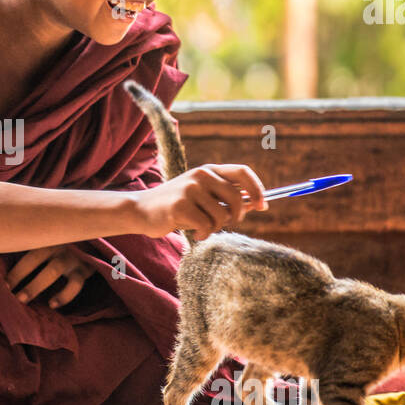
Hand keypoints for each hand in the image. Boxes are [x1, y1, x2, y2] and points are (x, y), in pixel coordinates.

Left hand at [6, 244, 93, 308]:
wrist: (99, 238)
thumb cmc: (69, 240)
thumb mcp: (54, 238)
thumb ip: (36, 243)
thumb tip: (7, 256)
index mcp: (47, 236)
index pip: (25, 248)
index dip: (12, 264)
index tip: (1, 282)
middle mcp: (59, 243)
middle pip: (35, 257)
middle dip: (18, 275)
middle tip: (6, 291)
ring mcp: (73, 255)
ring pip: (53, 270)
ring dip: (36, 285)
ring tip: (22, 299)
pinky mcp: (86, 268)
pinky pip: (75, 284)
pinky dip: (64, 295)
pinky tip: (52, 304)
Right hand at [135, 164, 266, 239]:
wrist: (141, 210)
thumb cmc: (176, 207)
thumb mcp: (202, 197)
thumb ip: (226, 198)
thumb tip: (257, 203)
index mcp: (208, 170)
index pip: (243, 172)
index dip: (257, 189)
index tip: (262, 206)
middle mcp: (201, 175)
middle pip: (236, 197)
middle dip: (237, 215)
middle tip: (228, 223)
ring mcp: (190, 189)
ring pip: (221, 215)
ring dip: (216, 227)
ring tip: (203, 228)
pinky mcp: (181, 205)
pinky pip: (206, 225)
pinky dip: (204, 234)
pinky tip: (195, 233)